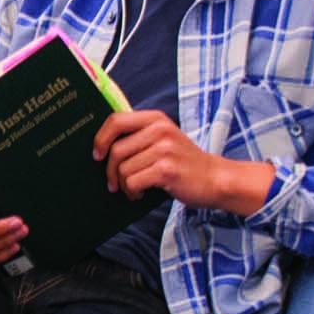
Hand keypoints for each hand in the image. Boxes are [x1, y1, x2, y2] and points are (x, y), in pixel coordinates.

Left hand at [91, 110, 274, 214]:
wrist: (216, 179)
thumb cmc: (184, 162)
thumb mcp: (163, 139)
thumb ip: (139, 136)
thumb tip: (100, 146)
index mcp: (156, 119)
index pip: (115, 120)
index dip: (100, 139)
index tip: (97, 155)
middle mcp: (160, 130)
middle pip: (116, 150)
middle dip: (110, 171)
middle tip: (113, 183)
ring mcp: (164, 149)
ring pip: (123, 169)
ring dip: (123, 185)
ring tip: (133, 189)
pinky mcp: (167, 169)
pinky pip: (133, 182)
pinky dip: (132, 192)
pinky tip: (140, 194)